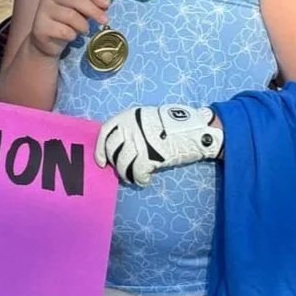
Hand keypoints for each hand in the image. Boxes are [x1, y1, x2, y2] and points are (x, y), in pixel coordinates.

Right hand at [29, 0, 110, 59]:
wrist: (47, 41)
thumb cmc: (67, 21)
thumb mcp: (79, 8)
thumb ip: (90, 2)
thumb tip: (105, 4)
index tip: (107, 4)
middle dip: (92, 9)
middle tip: (104, 20)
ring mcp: (42, 10)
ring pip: (70, 16)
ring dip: (83, 25)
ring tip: (84, 30)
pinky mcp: (40, 27)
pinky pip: (64, 31)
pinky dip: (72, 35)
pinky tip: (71, 36)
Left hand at [95, 105, 222, 186]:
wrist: (194, 130)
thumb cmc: (172, 125)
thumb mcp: (147, 118)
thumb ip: (132, 128)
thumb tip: (121, 147)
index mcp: (129, 116)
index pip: (106, 133)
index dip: (100, 149)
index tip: (102, 161)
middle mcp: (131, 128)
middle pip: (112, 150)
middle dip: (116, 163)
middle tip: (123, 169)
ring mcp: (139, 142)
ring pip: (122, 164)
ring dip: (127, 174)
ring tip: (134, 176)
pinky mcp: (149, 156)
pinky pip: (137, 173)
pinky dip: (140, 179)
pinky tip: (145, 179)